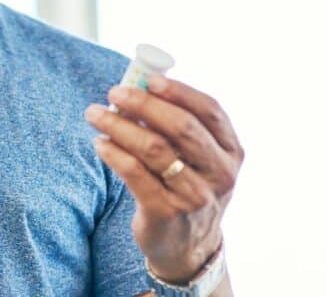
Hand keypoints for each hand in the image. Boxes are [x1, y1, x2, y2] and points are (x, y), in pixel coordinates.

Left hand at [85, 75, 243, 282]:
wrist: (188, 247)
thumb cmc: (187, 187)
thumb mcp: (199, 160)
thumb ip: (180, 127)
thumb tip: (139, 86)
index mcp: (231, 151)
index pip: (210, 111)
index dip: (179, 91)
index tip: (149, 80)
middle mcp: (220, 173)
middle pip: (181, 127)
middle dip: (143, 104)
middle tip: (114, 94)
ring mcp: (195, 195)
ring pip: (154, 148)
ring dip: (119, 125)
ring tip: (95, 115)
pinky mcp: (167, 213)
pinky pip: (135, 174)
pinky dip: (113, 153)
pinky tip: (100, 144)